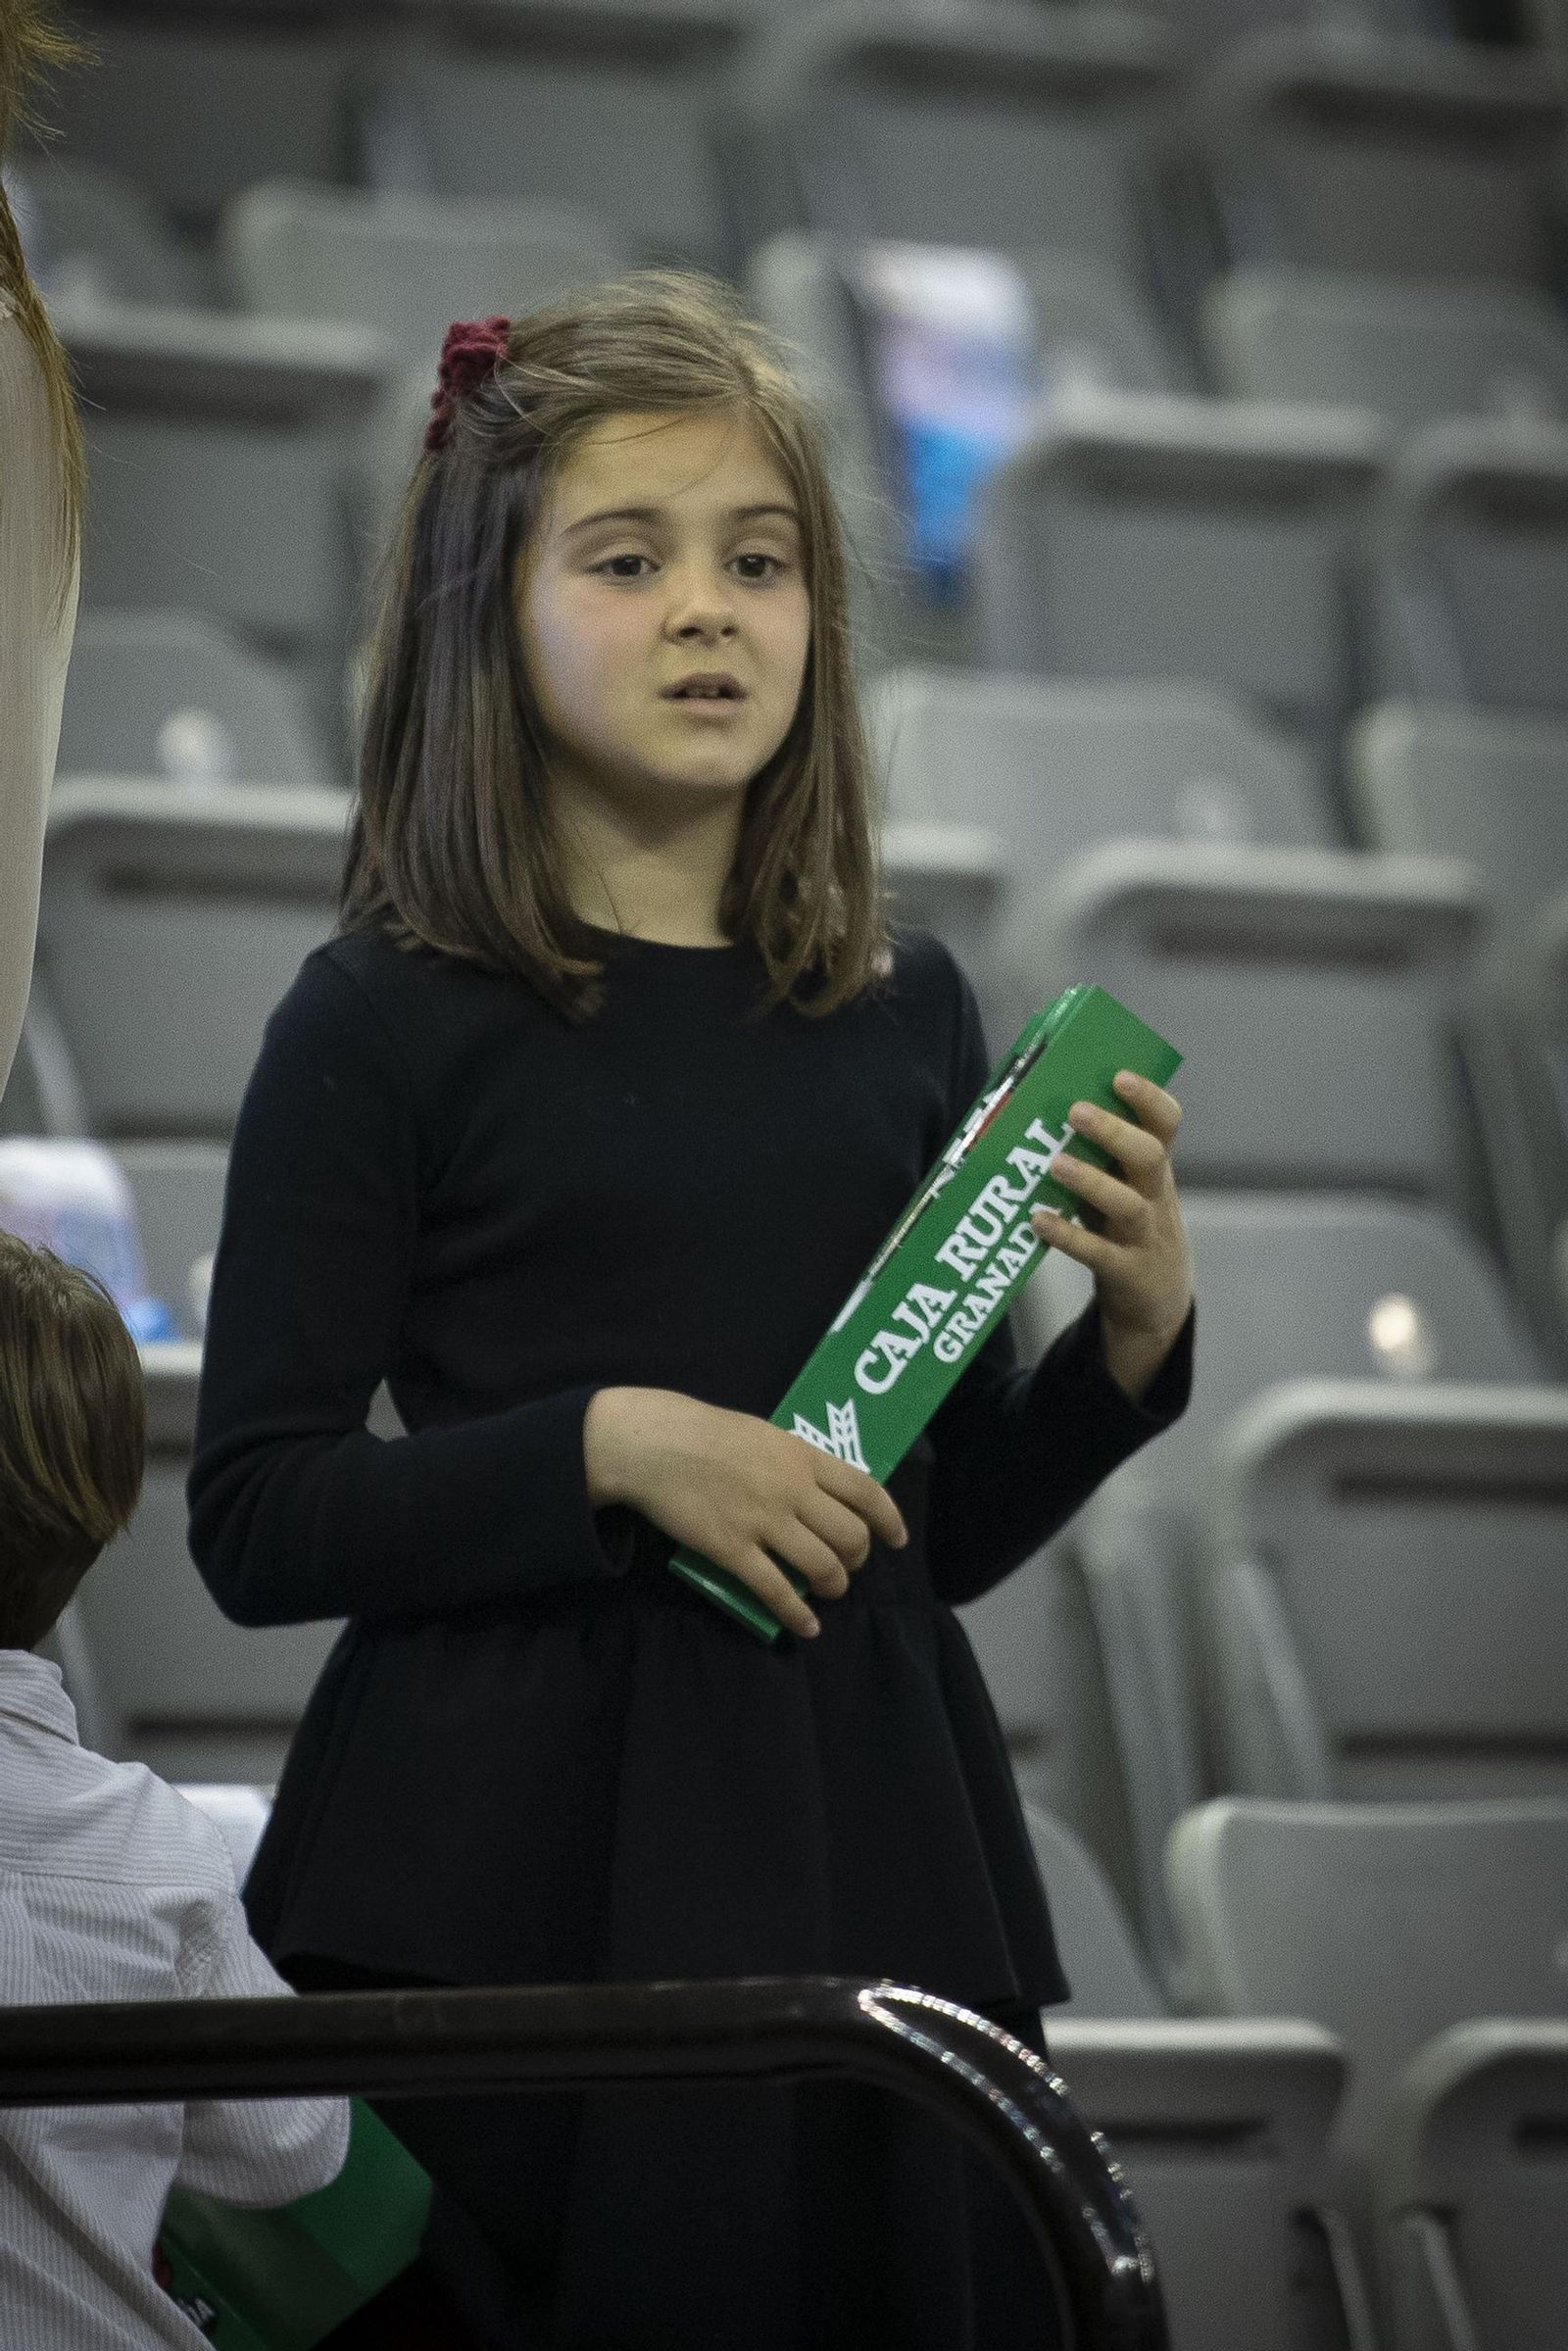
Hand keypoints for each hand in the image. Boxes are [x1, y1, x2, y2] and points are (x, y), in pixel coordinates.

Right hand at [582, 1386, 908, 1638]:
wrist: (655, 1444)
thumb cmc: (708, 1434)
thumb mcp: (766, 1434)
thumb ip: (797, 1462)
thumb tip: (822, 1490)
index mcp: (803, 1456)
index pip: (866, 1490)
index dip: (889, 1519)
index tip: (897, 1539)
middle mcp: (792, 1490)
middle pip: (850, 1535)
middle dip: (857, 1558)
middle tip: (847, 1565)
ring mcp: (764, 1521)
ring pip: (822, 1566)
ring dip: (834, 1586)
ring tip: (828, 1590)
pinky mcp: (733, 1550)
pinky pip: (775, 1590)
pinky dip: (797, 1614)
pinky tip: (805, 1626)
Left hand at [1029, 1071, 1192, 1403]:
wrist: (1158, 1302)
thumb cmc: (1127, 1228)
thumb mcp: (1125, 1188)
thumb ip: (1099, 1156)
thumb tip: (1045, 1109)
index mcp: (1155, 1170)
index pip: (1167, 1125)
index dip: (1149, 1099)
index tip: (1120, 1076)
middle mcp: (1156, 1197)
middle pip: (1150, 1158)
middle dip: (1115, 1132)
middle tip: (1076, 1111)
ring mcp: (1145, 1237)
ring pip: (1128, 1205)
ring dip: (1092, 1182)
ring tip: (1055, 1164)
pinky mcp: (1127, 1273)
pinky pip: (1099, 1253)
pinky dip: (1069, 1236)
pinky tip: (1038, 1220)